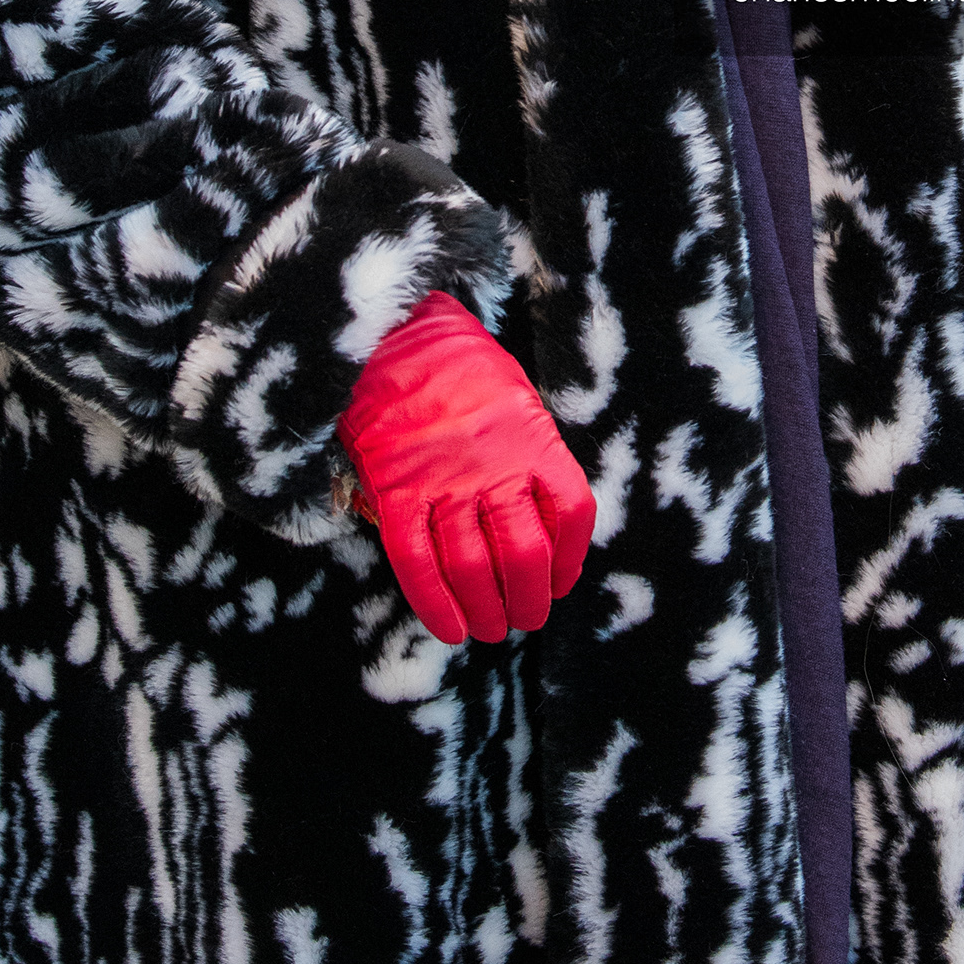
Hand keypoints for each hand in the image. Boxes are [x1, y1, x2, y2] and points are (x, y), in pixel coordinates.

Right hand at [338, 293, 595, 644]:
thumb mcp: (516, 399)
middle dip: (528, 600)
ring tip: (489, 628)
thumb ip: (529, 457)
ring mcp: (442, 480)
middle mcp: (492, 465)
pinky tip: (450, 628)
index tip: (560, 583)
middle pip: (523, 554)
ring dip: (486, 610)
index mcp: (533, 440)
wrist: (393, 335)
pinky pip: (417, 561)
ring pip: (472, 567)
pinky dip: (435, 604)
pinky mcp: (397, 490)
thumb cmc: (460, 368)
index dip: (570, 559)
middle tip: (524, 618)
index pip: (570, 513)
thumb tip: (541, 523)